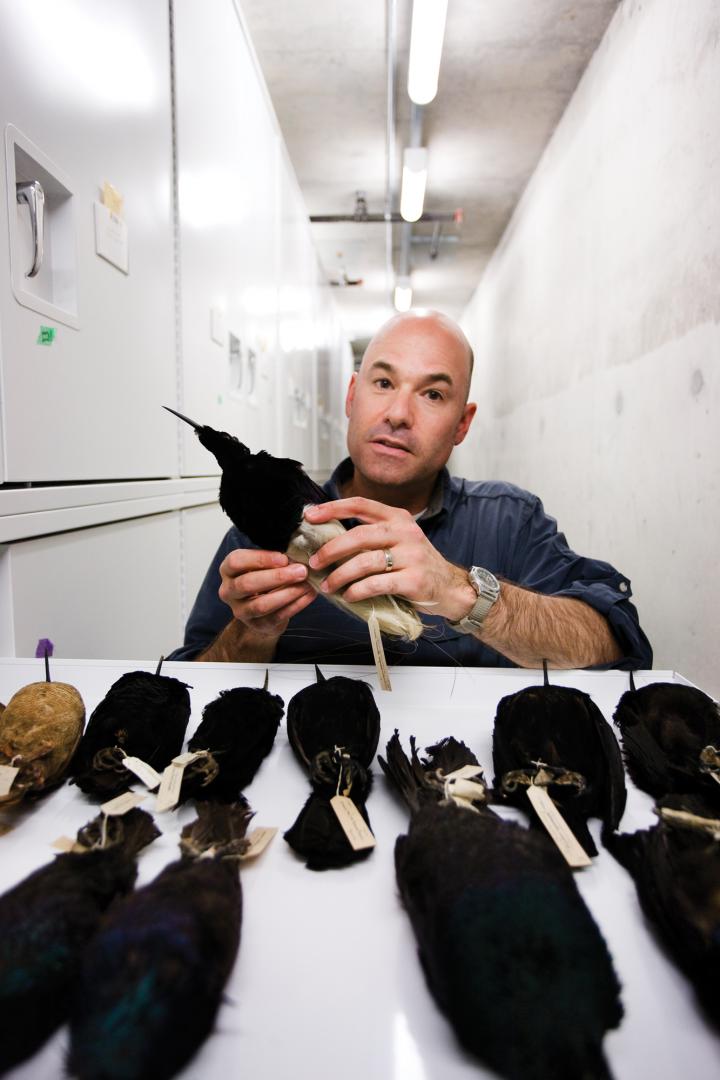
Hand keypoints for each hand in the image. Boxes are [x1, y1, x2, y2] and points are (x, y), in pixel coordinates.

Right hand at [218, 548, 314, 636]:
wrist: (262, 607)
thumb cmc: (263, 576)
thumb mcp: (262, 563)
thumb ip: (273, 558)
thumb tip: (297, 553)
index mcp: (228, 570)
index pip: (236, 562)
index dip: (260, 559)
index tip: (284, 558)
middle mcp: (228, 591)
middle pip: (247, 584)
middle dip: (277, 577)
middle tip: (301, 571)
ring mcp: (241, 611)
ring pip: (261, 604)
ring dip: (288, 593)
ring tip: (307, 584)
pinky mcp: (257, 625)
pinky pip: (277, 616)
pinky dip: (296, 605)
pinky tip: (309, 595)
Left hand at [304, 497, 475, 621]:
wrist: (450, 587)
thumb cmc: (416, 565)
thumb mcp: (398, 540)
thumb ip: (371, 535)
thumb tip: (328, 539)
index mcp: (398, 517)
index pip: (361, 504)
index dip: (333, 508)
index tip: (310, 516)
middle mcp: (405, 532)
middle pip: (359, 535)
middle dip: (331, 549)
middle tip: (314, 562)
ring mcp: (412, 555)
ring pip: (365, 562)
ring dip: (340, 575)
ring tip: (327, 585)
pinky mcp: (414, 579)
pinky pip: (376, 584)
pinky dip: (357, 590)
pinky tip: (348, 596)